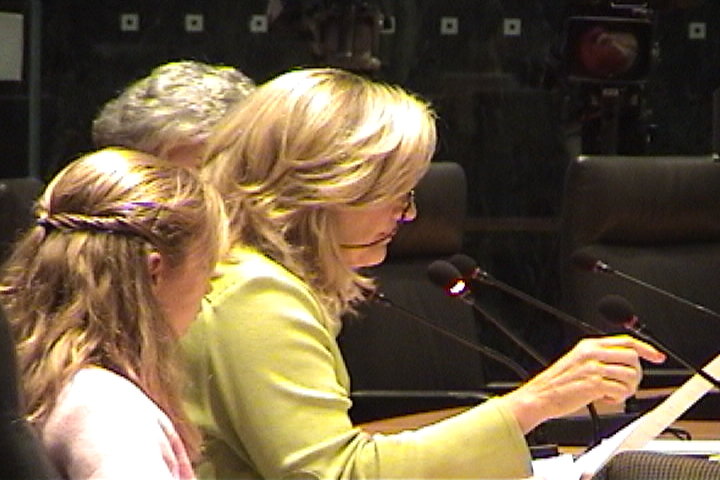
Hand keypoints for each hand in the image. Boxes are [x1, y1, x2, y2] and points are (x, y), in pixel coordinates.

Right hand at [501, 335, 665, 432]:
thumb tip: (628, 362)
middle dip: (637, 373)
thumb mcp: (579, 361)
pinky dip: (619, 398)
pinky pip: (621, 390)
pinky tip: (606, 399)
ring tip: (615, 394)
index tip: (657, 357)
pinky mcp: (592, 385)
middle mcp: (591, 353)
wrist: (540, 396)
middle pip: (632, 356)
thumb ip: (601, 357)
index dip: (646, 348)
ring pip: (630, 374)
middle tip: (628, 384)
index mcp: (589, 345)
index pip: (626, 341)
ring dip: (628, 388)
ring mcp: (592, 368)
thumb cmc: (559, 383)